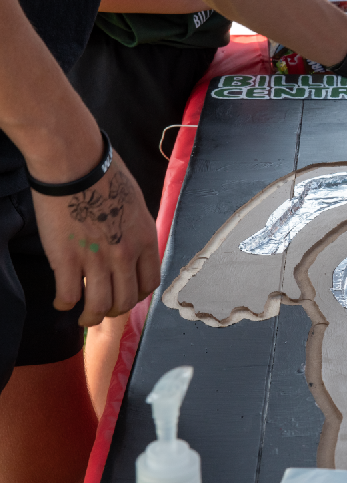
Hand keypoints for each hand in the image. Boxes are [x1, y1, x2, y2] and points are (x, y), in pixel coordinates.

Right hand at [32, 159, 159, 325]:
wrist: (76, 164)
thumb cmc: (105, 175)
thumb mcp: (135, 204)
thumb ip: (134, 230)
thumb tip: (131, 245)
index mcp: (145, 240)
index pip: (149, 283)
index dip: (137, 294)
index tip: (127, 294)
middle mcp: (125, 254)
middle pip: (126, 300)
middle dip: (115, 310)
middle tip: (104, 309)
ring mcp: (96, 259)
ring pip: (99, 305)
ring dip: (91, 317)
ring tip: (84, 318)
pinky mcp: (67, 259)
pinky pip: (69, 295)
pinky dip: (65, 304)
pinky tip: (62, 302)